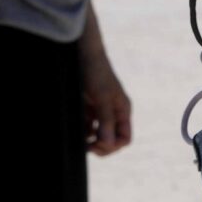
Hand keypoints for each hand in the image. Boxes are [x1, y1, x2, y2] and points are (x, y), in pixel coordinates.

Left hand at [81, 37, 132, 156]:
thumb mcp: (103, 97)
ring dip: (90, 140)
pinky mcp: (88, 109)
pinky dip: (83, 132)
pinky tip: (76, 129)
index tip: (97, 143)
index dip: (113, 145)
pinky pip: (88, 128)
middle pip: (112, 140)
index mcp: (122, 110)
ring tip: (80, 138)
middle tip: (88, 145)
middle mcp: (113, 113)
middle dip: (101, 146)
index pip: (124, 138)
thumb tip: (109, 144)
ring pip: (99, 136)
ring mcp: (100, 112)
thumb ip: (107, 120)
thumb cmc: (96, 73)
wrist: (82, 55)